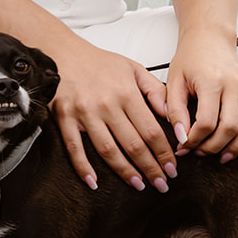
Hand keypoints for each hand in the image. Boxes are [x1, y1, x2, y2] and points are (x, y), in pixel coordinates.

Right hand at [49, 35, 179, 190]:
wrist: (64, 53)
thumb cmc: (99, 63)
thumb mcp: (134, 69)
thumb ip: (155, 91)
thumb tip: (171, 115)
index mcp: (126, 93)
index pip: (151, 131)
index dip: (164, 153)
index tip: (172, 167)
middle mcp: (106, 105)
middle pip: (133, 145)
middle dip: (151, 168)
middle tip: (161, 183)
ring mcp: (84, 113)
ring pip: (108, 150)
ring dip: (125, 172)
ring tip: (138, 184)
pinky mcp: (65, 118)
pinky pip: (74, 148)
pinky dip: (83, 167)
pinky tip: (94, 181)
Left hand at [166, 33, 237, 164]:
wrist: (209, 38)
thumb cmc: (191, 58)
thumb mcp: (174, 81)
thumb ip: (175, 110)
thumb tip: (181, 137)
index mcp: (211, 81)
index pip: (206, 121)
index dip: (194, 140)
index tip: (184, 146)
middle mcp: (234, 84)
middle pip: (229, 127)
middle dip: (213, 146)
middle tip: (200, 152)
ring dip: (236, 147)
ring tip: (222, 157)